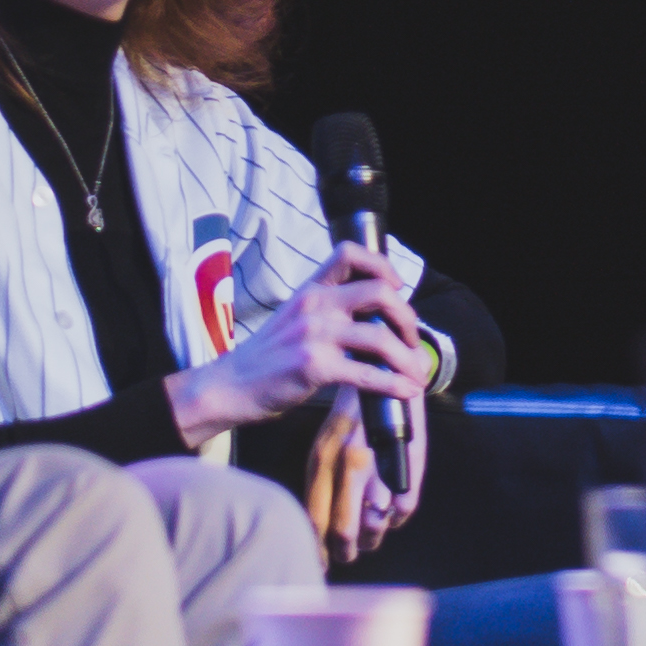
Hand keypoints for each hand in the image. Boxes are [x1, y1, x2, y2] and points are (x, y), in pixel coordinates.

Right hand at [168, 242, 436, 444]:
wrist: (230, 386)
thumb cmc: (266, 358)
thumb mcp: (293, 319)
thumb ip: (327, 311)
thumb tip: (373, 318)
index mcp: (310, 289)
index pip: (349, 253)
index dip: (382, 265)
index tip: (397, 287)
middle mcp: (314, 304)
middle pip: (379, 292)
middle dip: (407, 317)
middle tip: (412, 340)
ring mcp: (314, 334)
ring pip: (380, 336)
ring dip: (407, 358)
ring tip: (416, 374)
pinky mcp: (314, 366)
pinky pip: (367, 373)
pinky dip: (393, 385)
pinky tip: (404, 391)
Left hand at [302, 383, 429, 563]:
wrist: (387, 371)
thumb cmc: (351, 415)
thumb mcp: (327, 444)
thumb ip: (323, 483)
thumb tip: (317, 529)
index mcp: (323, 459)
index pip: (315, 518)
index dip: (318, 548)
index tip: (320, 562)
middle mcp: (350, 463)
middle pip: (345, 529)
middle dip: (346, 551)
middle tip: (347, 555)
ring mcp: (382, 462)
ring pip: (377, 523)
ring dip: (374, 537)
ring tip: (370, 538)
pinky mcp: (410, 461)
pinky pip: (405, 507)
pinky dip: (398, 517)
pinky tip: (392, 514)